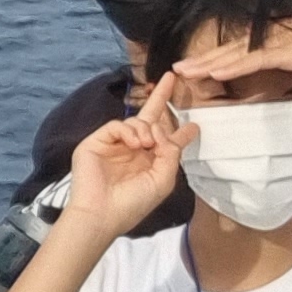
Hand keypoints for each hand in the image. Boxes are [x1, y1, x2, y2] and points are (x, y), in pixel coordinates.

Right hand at [61, 79, 187, 237]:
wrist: (103, 213)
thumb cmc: (133, 203)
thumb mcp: (163, 179)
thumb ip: (171, 153)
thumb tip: (162, 130)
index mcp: (150, 162)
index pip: (167, 141)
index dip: (181, 132)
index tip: (195, 124)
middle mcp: (134, 150)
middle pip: (150, 118)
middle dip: (161, 97)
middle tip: (171, 78)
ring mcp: (115, 145)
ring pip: (136, 121)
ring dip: (146, 129)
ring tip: (146, 145)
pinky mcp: (97, 142)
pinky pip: (117, 125)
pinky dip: (128, 131)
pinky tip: (134, 144)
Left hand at [166, 15, 291, 88]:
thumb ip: (285, 62)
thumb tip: (272, 73)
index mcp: (273, 38)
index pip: (237, 49)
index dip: (212, 58)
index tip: (190, 68)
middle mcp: (271, 35)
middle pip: (229, 49)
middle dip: (200, 60)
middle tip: (174, 70)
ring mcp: (278, 40)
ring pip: (236, 53)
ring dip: (208, 63)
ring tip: (185, 71)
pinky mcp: (288, 49)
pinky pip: (255, 59)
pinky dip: (234, 65)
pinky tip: (215, 71)